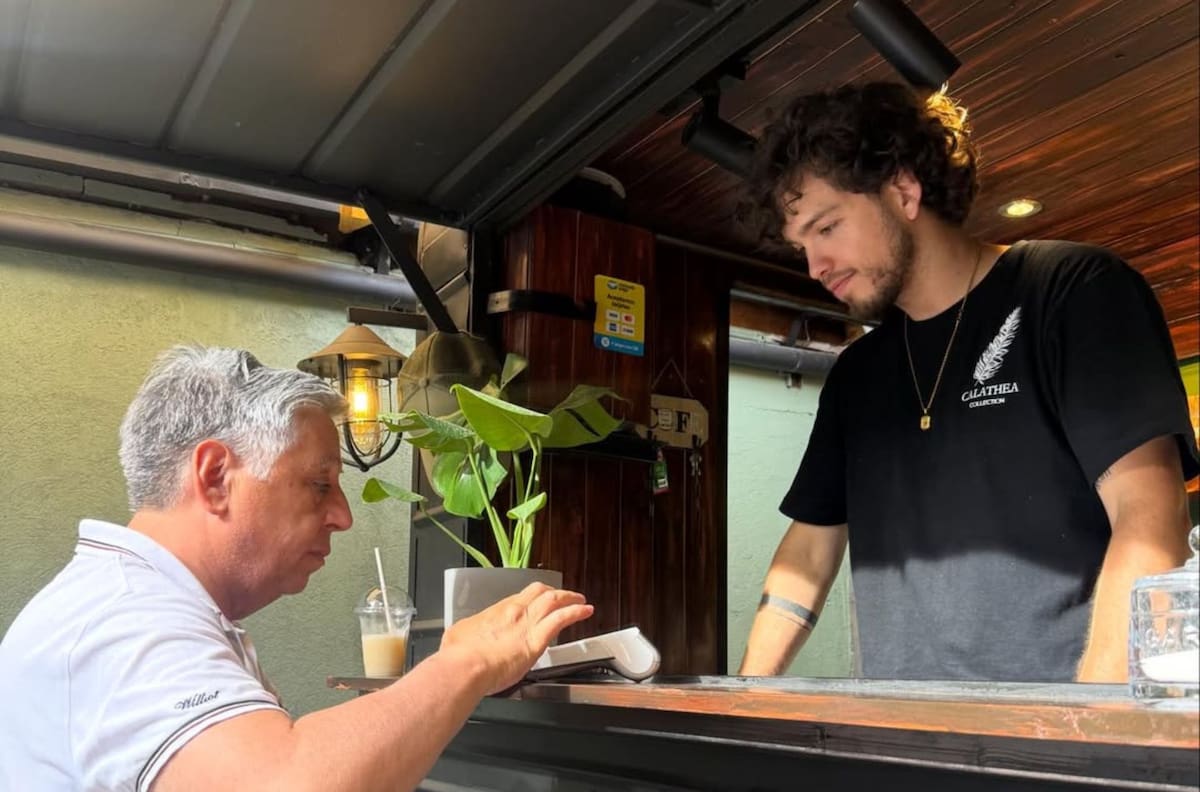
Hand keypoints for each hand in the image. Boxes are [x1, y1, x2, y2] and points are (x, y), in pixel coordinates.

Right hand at [439, 583, 592, 693]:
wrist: (465, 667)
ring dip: (569, 598)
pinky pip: (562, 618)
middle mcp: (513, 612)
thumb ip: (467, 633)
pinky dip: (576, 612)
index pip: (519, 598)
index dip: (531, 598)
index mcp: (495, 611)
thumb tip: (464, 637)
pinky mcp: (537, 640)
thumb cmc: (459, 657)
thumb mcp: (458, 636)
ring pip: (554, 600)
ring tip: (580, 600)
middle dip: (552, 592)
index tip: (536, 602)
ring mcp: (527, 623)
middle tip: (561, 596)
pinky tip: (585, 611)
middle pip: (538, 592)